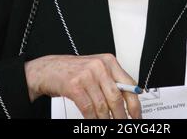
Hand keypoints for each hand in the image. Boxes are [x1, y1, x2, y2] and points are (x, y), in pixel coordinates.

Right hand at [24, 53, 141, 118]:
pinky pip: (88, 109)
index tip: (137, 116)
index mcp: (109, 61)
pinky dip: (93, 120)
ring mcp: (86, 75)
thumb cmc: (74, 71)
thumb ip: (112, 81)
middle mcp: (99, 66)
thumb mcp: (96, 70)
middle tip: (124, 126)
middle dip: (122, 117)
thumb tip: (129, 100)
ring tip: (108, 126)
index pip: (129, 85)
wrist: (49, 69)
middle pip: (116, 98)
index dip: (135, 104)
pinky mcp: (74, 86)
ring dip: (107, 121)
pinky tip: (94, 123)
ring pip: (103, 106)